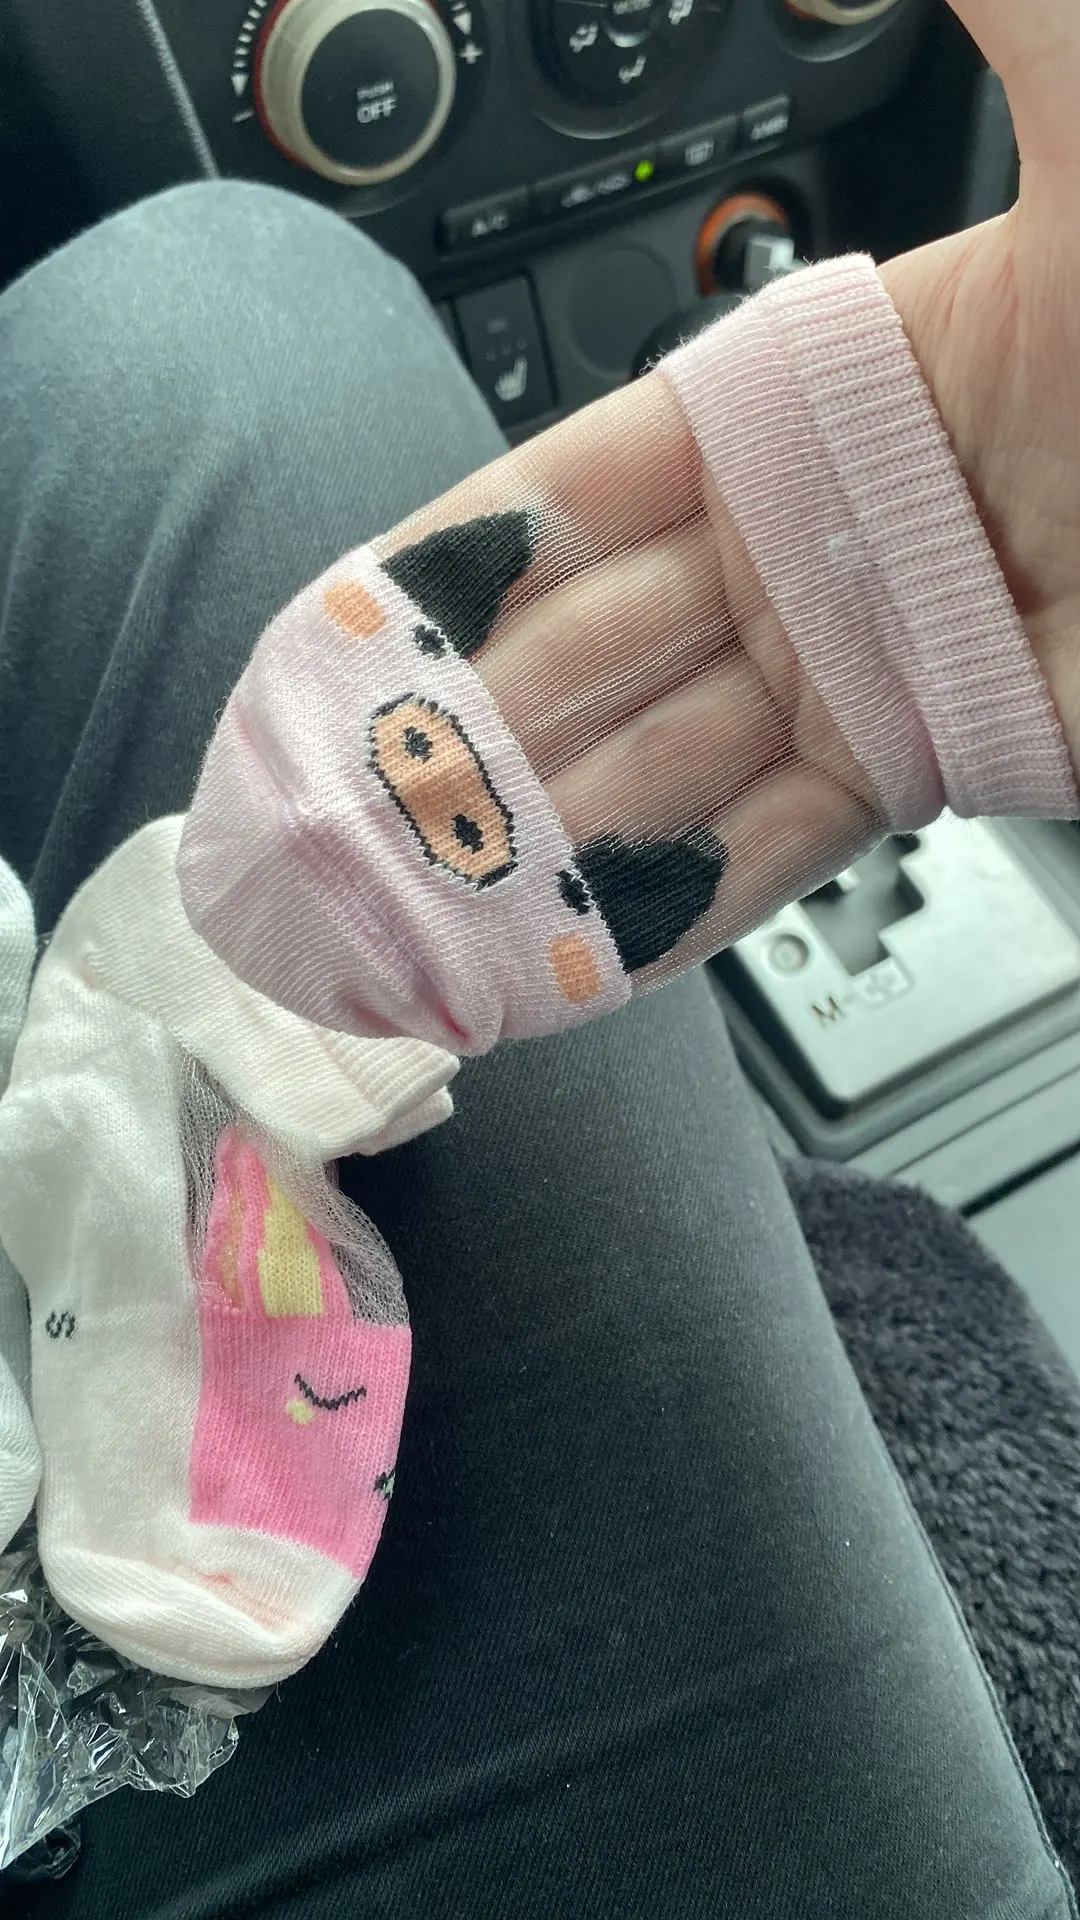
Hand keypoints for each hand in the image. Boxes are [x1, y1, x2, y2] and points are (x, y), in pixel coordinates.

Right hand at [365, 0, 1078, 983]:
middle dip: (469, 725)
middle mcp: (821, 537)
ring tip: (422, 893)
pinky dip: (668, 904)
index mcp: (814, 394)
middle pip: (597, 643)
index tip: (355, 625)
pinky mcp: (933, 762)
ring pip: (663, 760)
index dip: (462, 554)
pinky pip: (770, 850)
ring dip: (542, 834)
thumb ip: (1003, 27)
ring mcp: (870, 661)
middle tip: (355, 797)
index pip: (586, 482)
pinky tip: (568, 938)